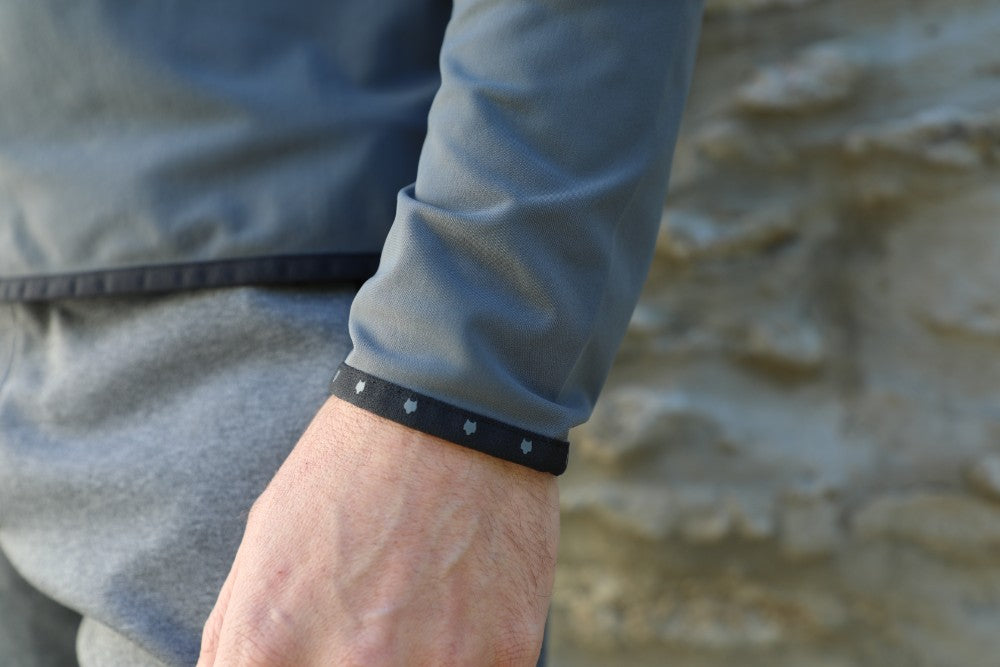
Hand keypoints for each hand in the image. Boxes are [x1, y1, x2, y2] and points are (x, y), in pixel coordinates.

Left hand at [197, 395, 558, 665]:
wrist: (450, 413)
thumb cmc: (347, 473)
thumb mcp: (261, 550)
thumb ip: (235, 648)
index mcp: (271, 645)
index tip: (307, 659)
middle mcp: (353, 666)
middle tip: (367, 635)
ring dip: (411, 665)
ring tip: (413, 623)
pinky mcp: (503, 657)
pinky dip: (463, 663)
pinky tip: (456, 618)